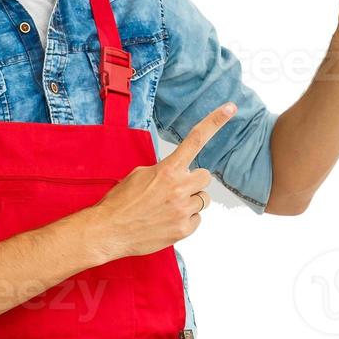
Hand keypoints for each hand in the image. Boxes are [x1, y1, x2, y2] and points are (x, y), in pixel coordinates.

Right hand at [85, 102, 235, 262]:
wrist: (108, 231)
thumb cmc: (121, 202)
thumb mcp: (139, 175)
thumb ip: (164, 170)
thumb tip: (178, 172)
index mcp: (168, 170)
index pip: (196, 139)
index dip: (215, 121)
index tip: (230, 108)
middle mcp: (179, 188)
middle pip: (205, 177)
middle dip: (193, 181)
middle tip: (175, 189)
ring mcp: (182, 210)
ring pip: (203, 199)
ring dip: (190, 201)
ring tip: (168, 207)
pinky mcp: (184, 229)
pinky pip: (197, 218)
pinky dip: (186, 219)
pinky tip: (167, 220)